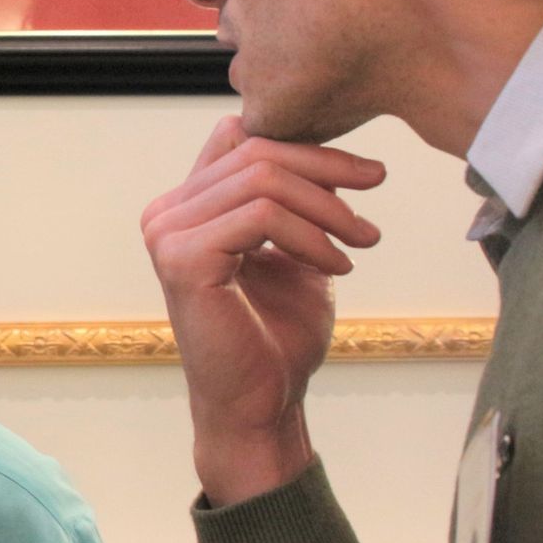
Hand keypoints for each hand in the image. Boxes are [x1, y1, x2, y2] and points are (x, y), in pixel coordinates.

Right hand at [141, 117, 385, 505]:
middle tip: (376, 194)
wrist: (262, 403)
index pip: (243, 139)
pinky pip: (260, 216)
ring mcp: (167, 235)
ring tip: (362, 241)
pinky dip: (310, 237)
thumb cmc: (276, 335)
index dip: (307, 145)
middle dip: (328, 169)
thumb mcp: (293, 248)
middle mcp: (165, 214)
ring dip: (327, 207)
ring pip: (262, 180)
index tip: (366, 174)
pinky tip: (337, 266)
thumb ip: (292, 198)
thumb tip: (319, 141)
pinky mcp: (183, 260)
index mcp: (185, 206)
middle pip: (256, 152)